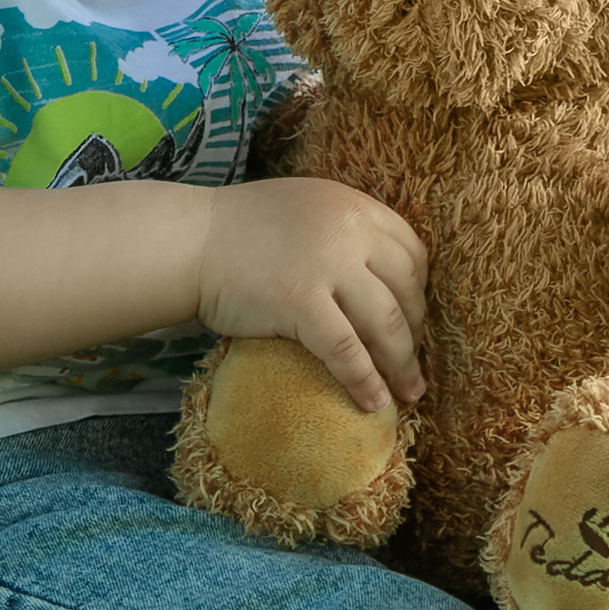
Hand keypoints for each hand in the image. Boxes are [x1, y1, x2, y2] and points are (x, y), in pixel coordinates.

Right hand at [196, 176, 428, 416]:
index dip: (419, 293)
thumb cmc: (240, 230)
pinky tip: (373, 403)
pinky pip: (346, 350)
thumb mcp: (306, 210)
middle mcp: (348, 230)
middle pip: (406, 291)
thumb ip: (344, 232)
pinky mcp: (300, 301)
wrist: (189, 242)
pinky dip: (364, 381)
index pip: (412, 253)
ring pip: (386, 324)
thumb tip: (381, 278)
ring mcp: (326, 265)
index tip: (414, 323)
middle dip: (416, 334)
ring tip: (409, 394)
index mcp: (353, 206)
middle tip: (413, 366)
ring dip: (402, 365)